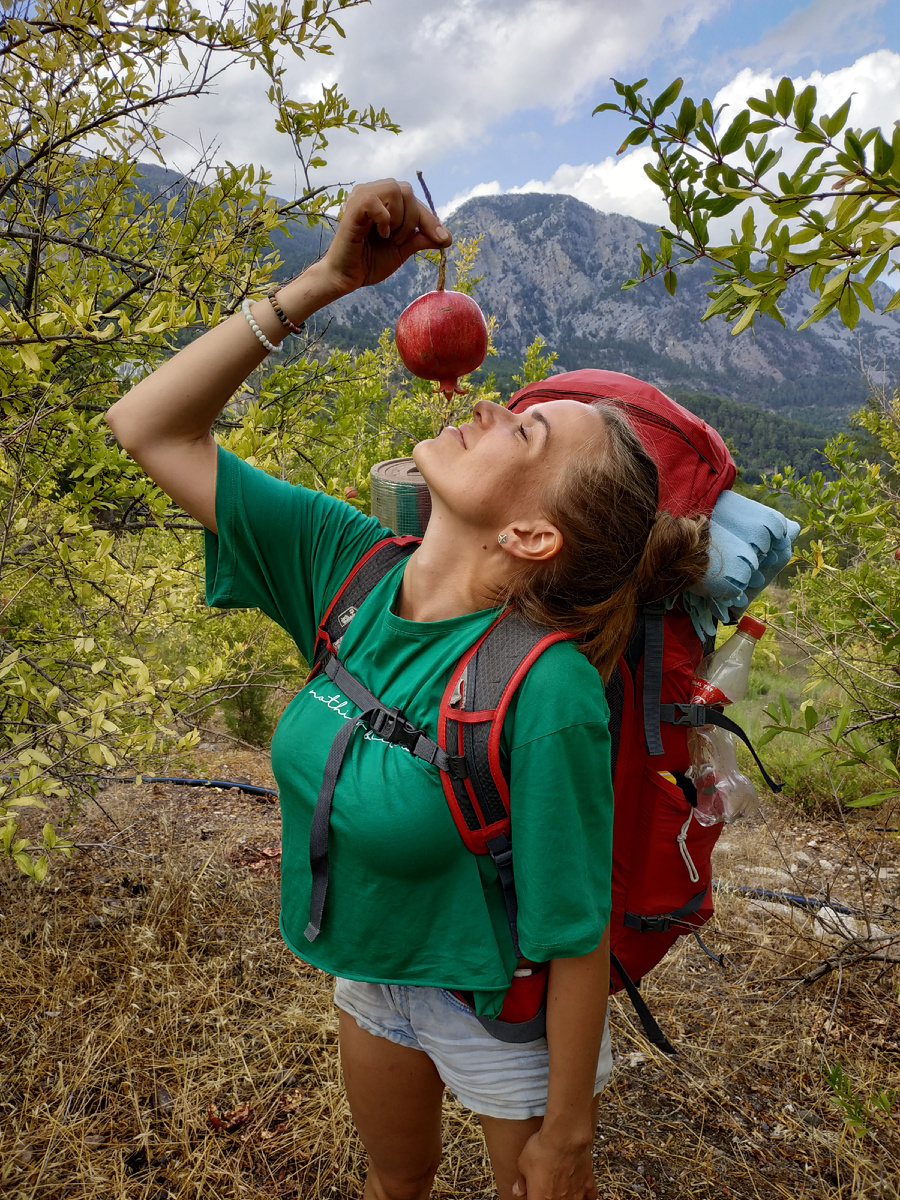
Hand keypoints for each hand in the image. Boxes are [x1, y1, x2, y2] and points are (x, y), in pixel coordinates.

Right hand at [321, 178, 450, 295]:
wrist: (347, 278)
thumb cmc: (370, 262)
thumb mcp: (402, 250)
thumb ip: (420, 239)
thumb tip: (446, 237)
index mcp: (384, 201)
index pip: (414, 200)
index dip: (430, 219)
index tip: (444, 240)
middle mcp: (372, 193)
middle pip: (407, 190)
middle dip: (412, 220)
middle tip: (399, 240)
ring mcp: (360, 197)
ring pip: (395, 190)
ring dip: (399, 219)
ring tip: (388, 237)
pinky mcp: (352, 208)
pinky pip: (376, 201)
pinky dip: (384, 219)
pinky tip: (380, 233)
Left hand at [512, 1129, 597, 1199]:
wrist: (564, 1137)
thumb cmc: (542, 1150)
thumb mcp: (523, 1163)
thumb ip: (521, 1181)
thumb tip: (518, 1190)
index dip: (534, 1194)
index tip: (533, 1190)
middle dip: (550, 1195)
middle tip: (547, 1185)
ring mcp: (576, 1195)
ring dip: (567, 1197)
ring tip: (562, 1188)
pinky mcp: (588, 1184)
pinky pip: (590, 1196)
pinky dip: (585, 1194)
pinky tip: (580, 1188)